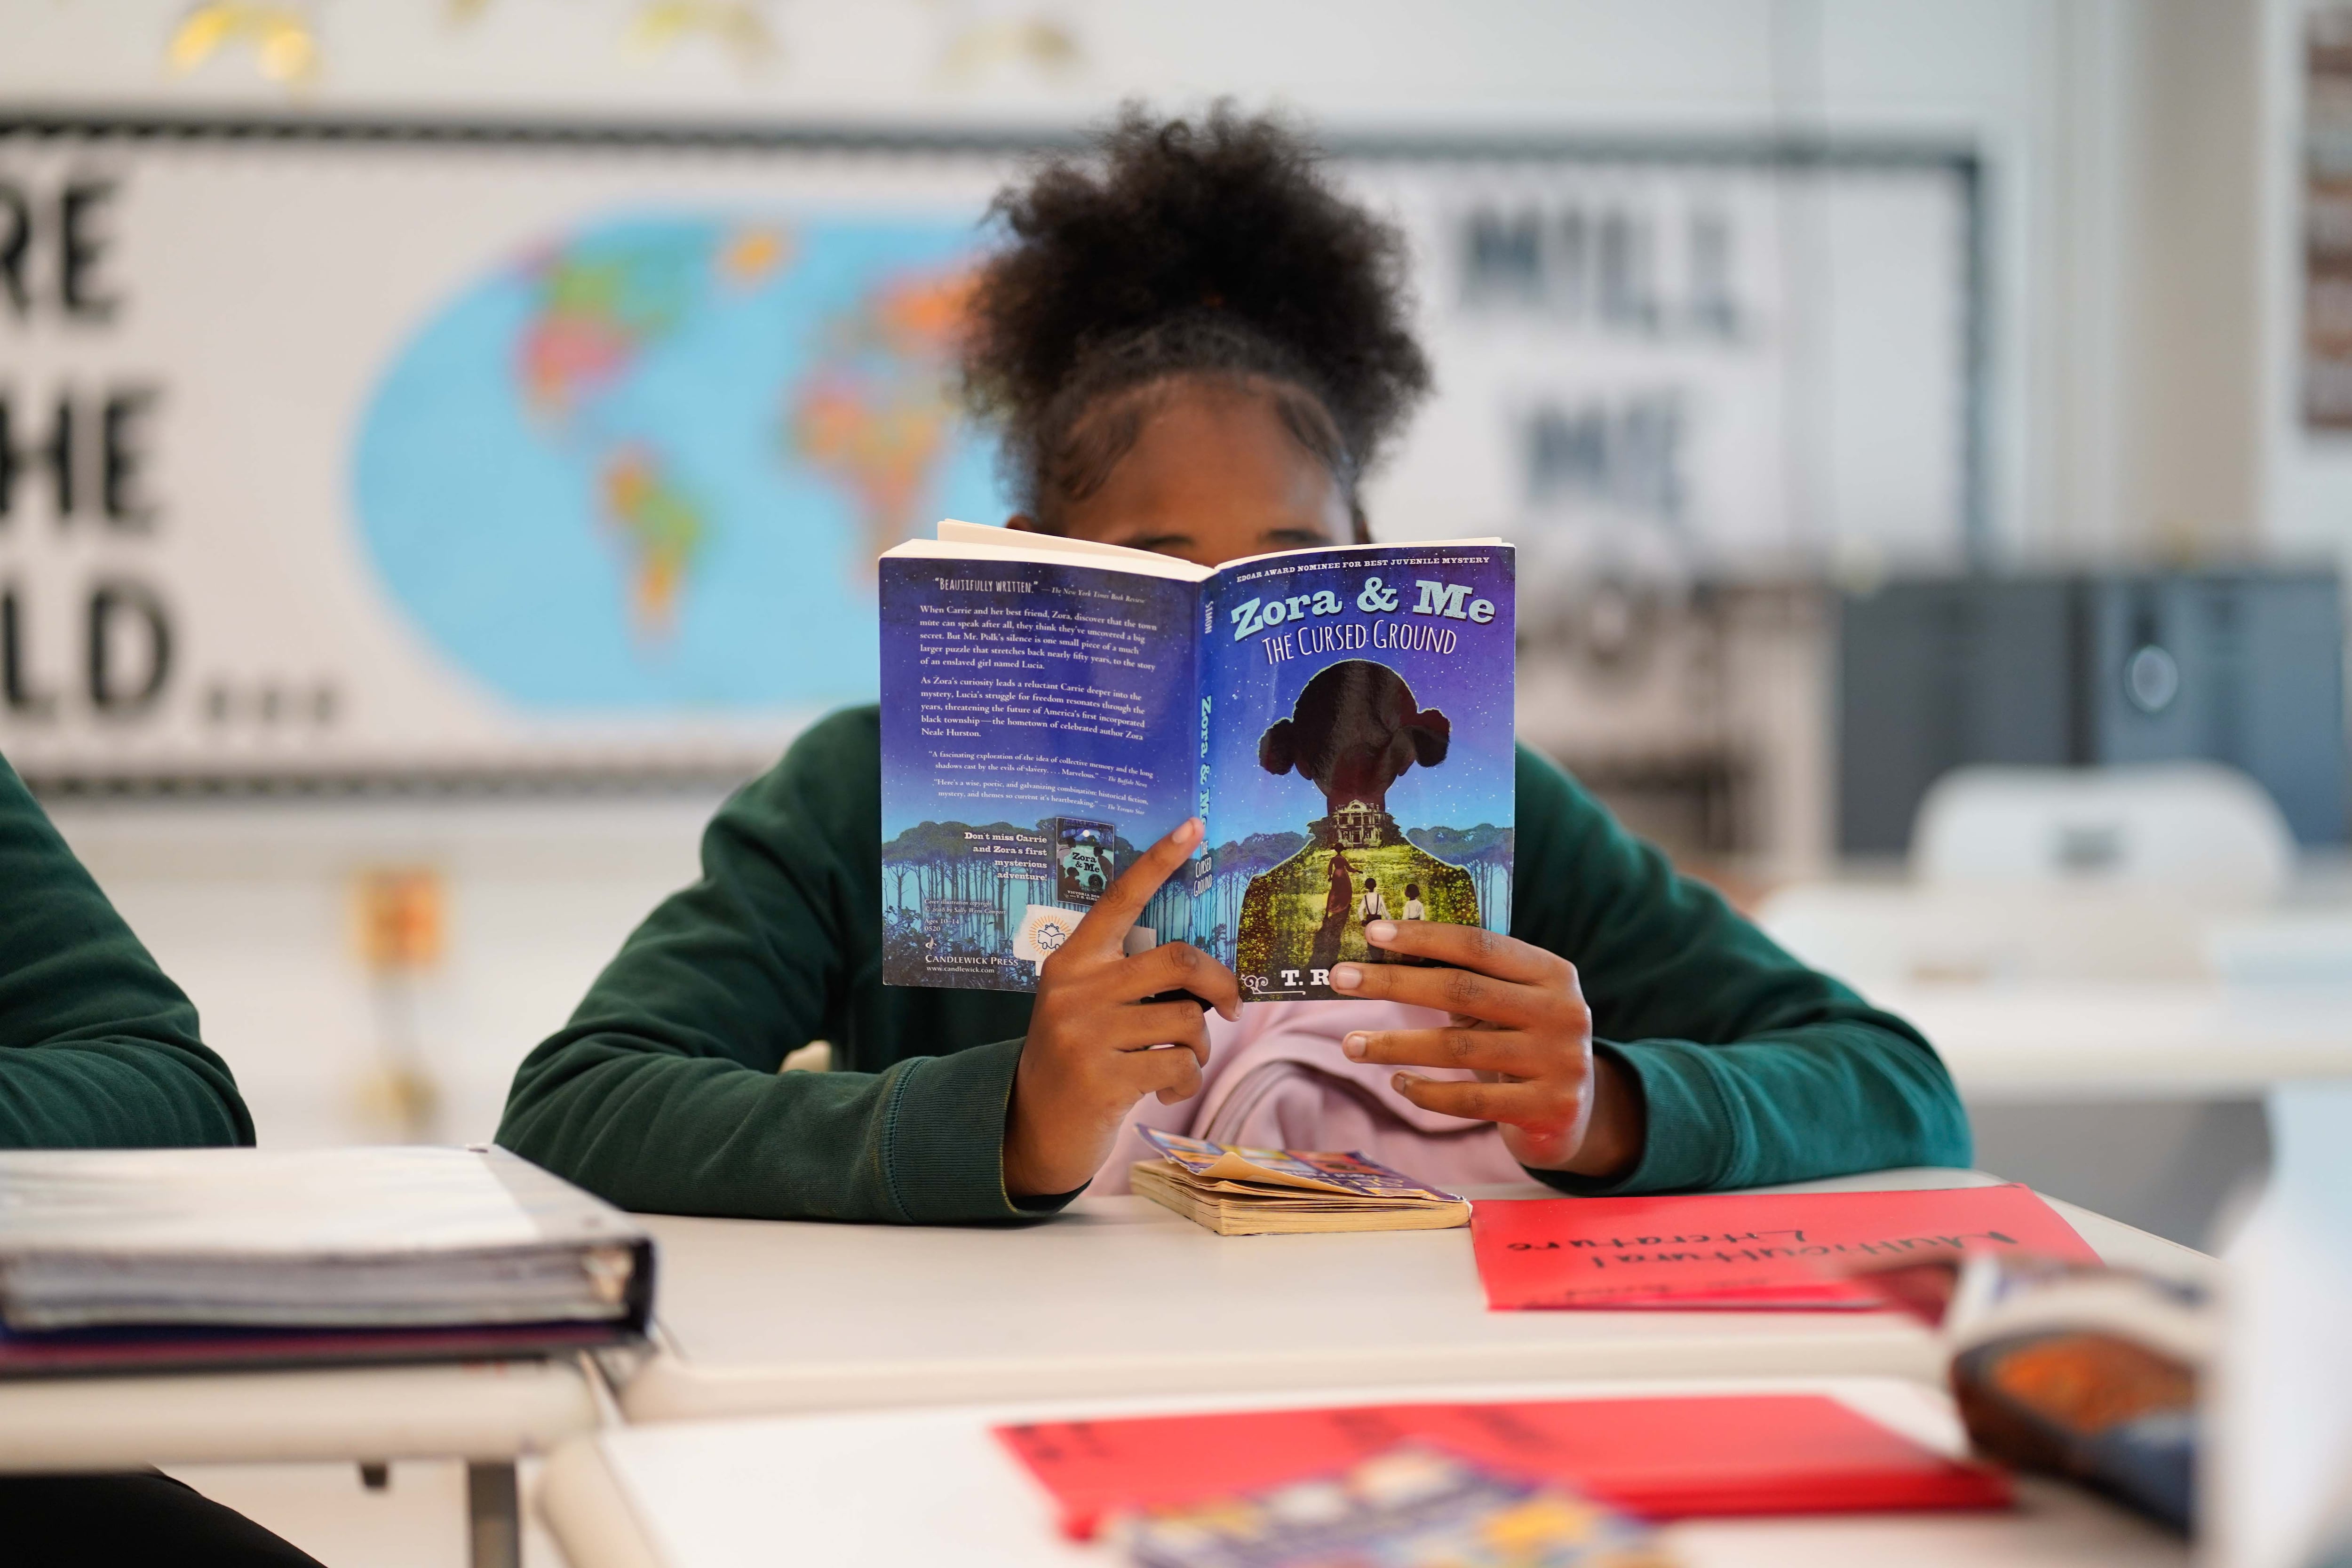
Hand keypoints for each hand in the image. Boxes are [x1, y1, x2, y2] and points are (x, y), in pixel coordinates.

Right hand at [1003, 818, 1241, 1197]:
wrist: (1031, 1127)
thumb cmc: (1077, 1057)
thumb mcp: (1085, 1006)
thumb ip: (1126, 979)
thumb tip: (1203, 973)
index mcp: (1071, 961)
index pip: (1119, 899)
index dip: (1158, 861)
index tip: (1193, 825)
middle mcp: (1075, 990)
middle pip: (1177, 960)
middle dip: (1218, 984)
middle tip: (1228, 1006)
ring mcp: (1086, 1034)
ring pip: (1186, 1019)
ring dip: (1199, 1045)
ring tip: (1180, 1059)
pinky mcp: (1102, 1079)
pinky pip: (1179, 1065)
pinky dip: (1186, 1080)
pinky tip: (1164, 1090)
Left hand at [1330, 922, 1642, 1179]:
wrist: (1573, 1114)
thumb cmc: (1521, 1042)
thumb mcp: (1508, 1004)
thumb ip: (1467, 980)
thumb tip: (1382, 956)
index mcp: (1552, 972)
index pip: (1480, 945)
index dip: (1424, 937)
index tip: (1371, 933)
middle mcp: (1563, 1012)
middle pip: (1462, 991)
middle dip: (1393, 982)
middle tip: (1340, 978)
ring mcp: (1559, 1062)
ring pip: (1457, 1049)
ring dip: (1394, 1044)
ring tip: (1351, 1044)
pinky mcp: (1547, 1109)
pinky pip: (1469, 1100)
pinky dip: (1425, 1092)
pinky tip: (1396, 1082)